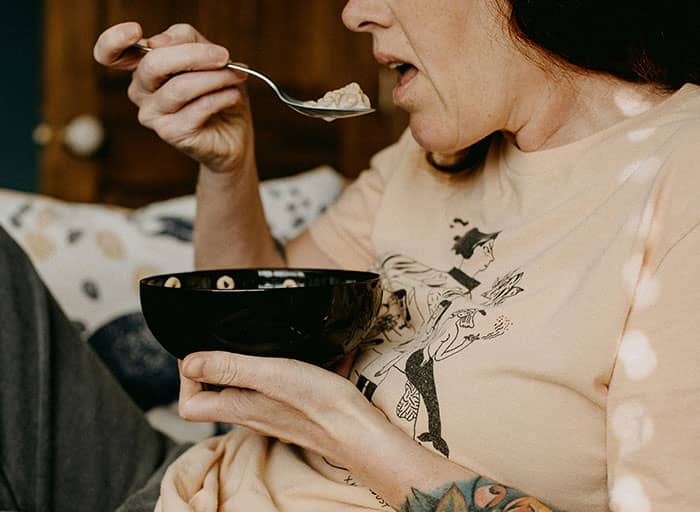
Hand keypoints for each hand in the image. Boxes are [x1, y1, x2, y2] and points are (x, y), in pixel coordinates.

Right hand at [94, 22, 253, 173]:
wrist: (234, 135)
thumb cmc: (218, 93)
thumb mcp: (207, 57)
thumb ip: (186, 40)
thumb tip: (160, 40)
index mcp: (143, 67)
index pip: (110, 53)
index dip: (114, 40)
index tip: (135, 30)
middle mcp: (140, 90)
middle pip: (153, 64)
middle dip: (194, 55)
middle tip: (223, 55)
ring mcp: (152, 114)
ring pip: (180, 87)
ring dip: (216, 78)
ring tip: (236, 77)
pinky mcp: (170, 133)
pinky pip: (197, 108)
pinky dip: (222, 97)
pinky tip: (232, 96)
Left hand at [177, 351, 390, 463]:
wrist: (357, 430)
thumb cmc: (317, 404)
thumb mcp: (269, 374)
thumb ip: (229, 367)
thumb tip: (188, 362)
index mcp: (238, 405)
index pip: (190, 404)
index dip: (187, 376)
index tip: (200, 350)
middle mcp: (250, 411)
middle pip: (215, 395)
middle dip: (214, 364)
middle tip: (226, 341)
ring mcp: (271, 411)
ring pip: (245, 388)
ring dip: (245, 363)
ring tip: (258, 341)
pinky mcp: (292, 407)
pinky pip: (276, 386)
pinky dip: (280, 366)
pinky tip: (298, 350)